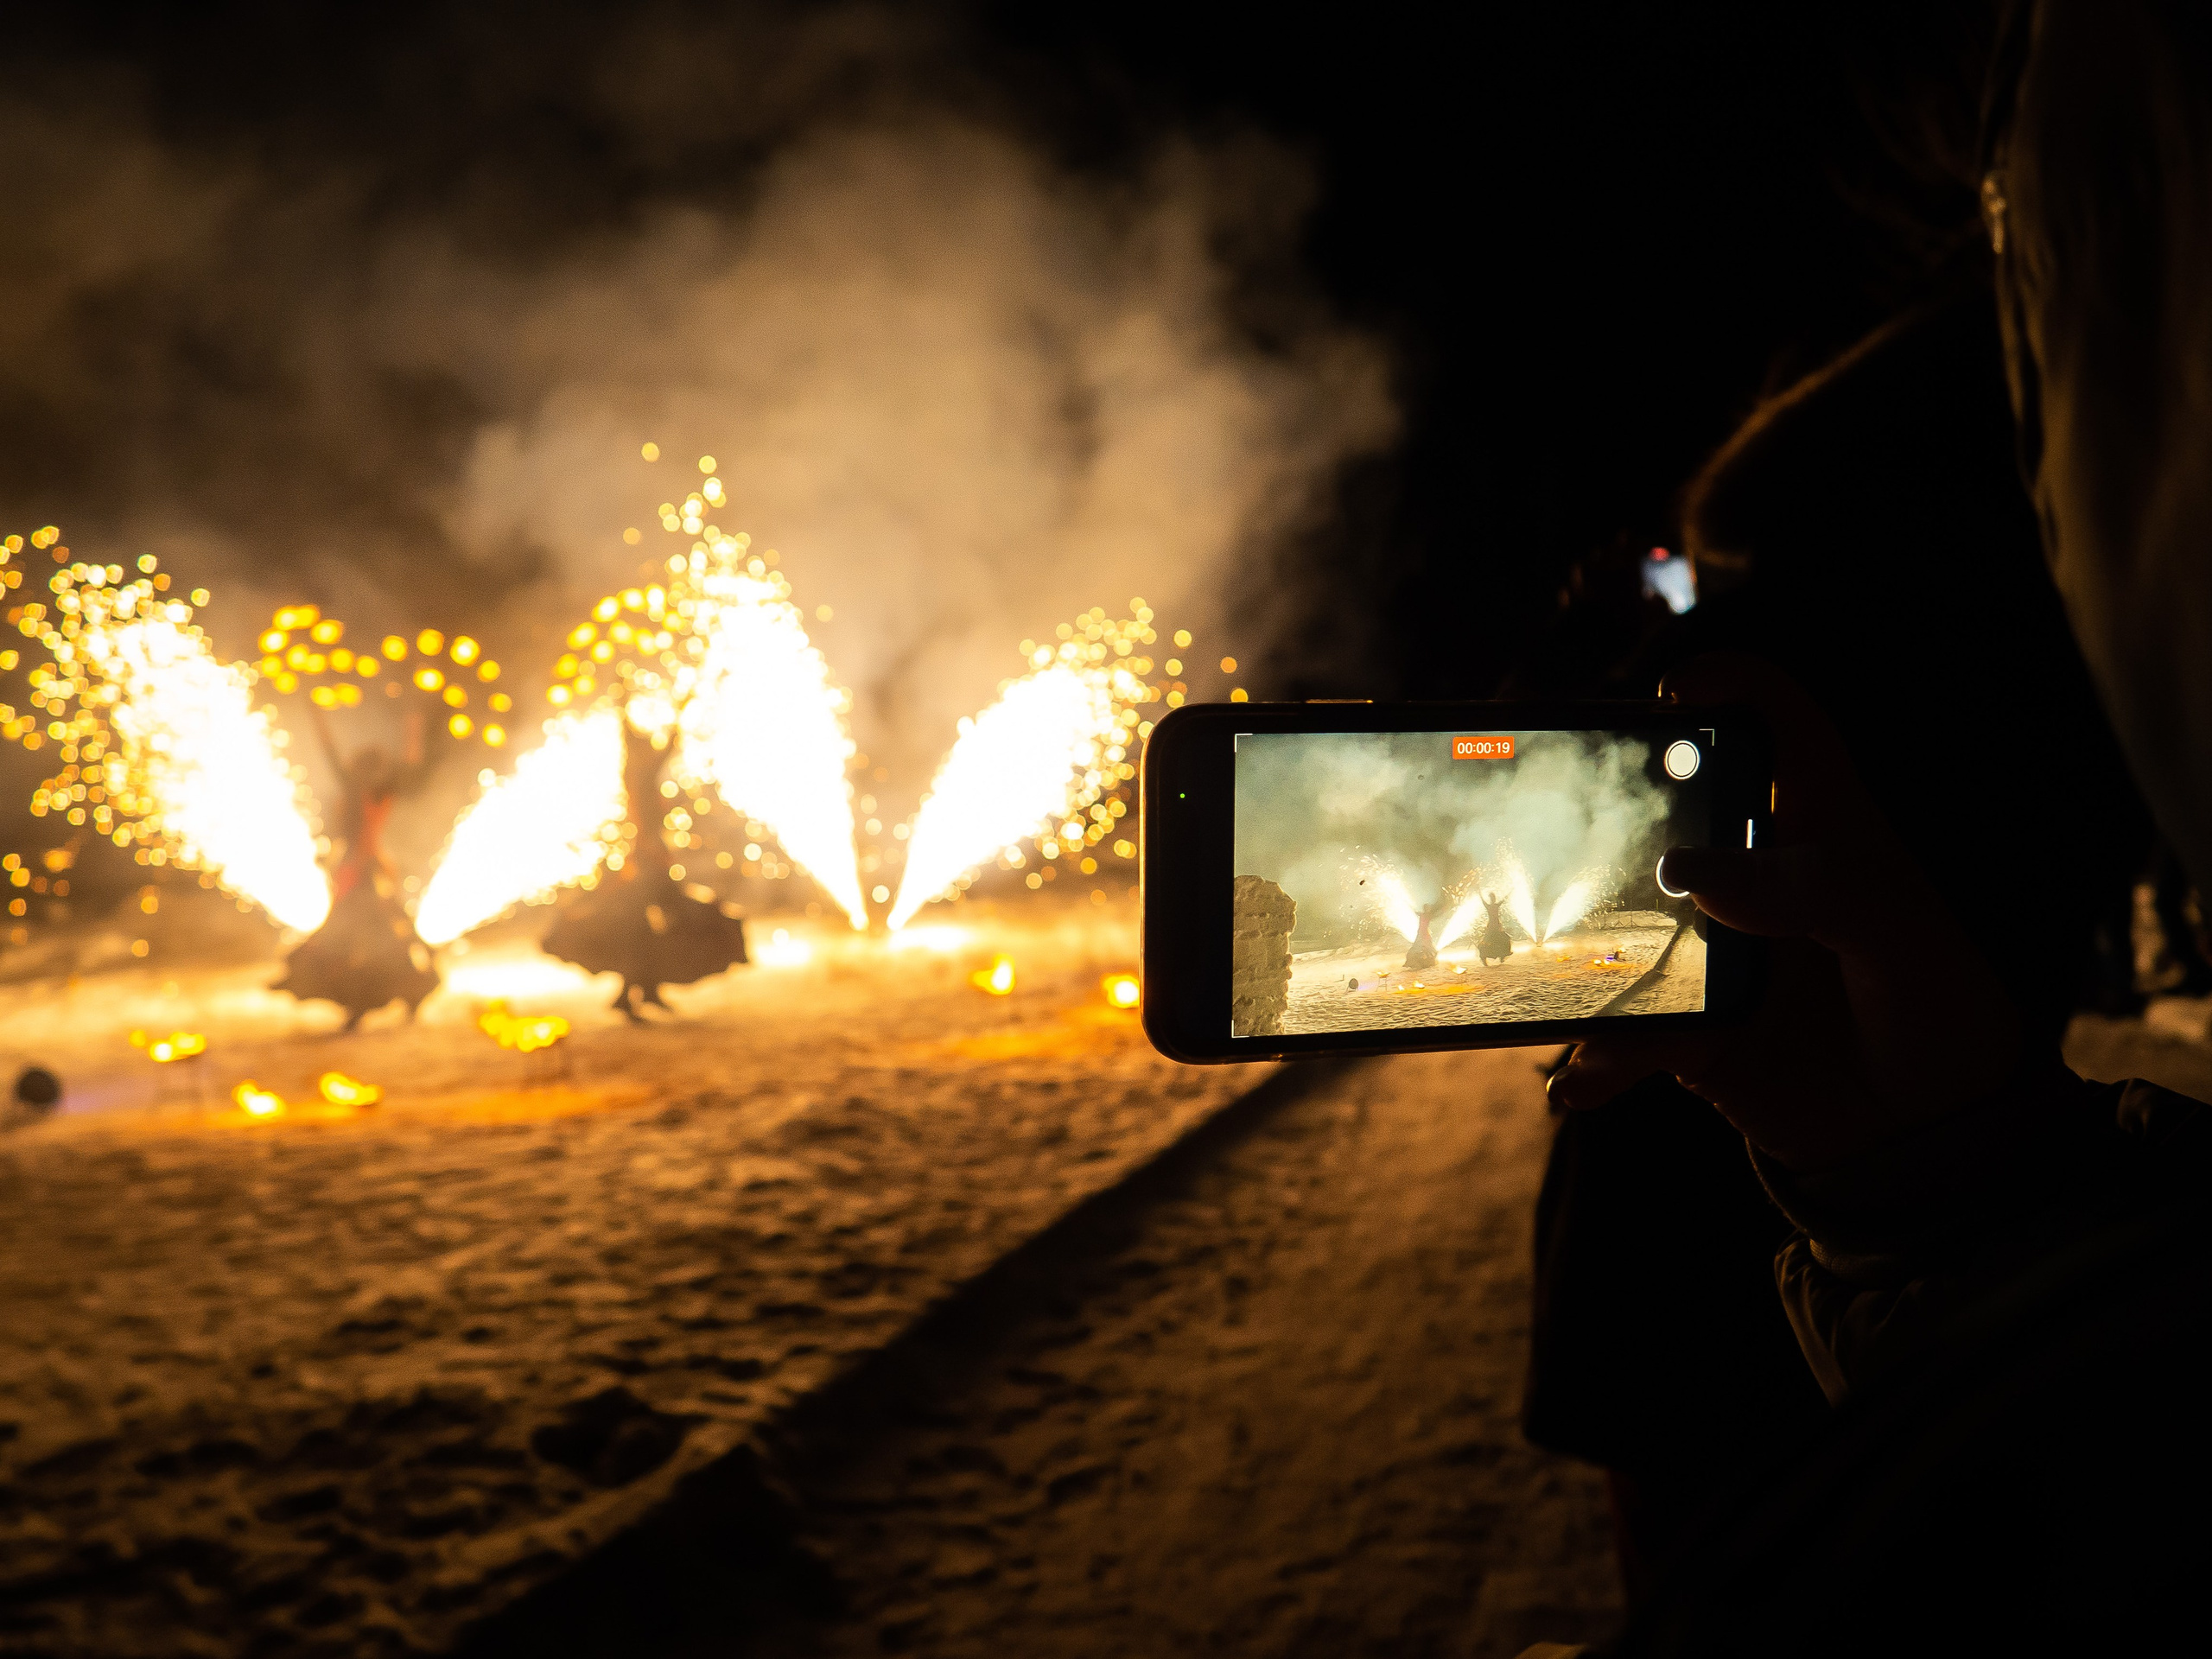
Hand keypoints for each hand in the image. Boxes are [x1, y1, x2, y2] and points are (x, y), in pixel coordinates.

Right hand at [1548, 656, 2024, 1171]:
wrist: (1934, 1139)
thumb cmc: (1940, 1012)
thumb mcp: (1903, 939)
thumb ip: (1816, 893)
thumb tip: (1692, 875)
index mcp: (1820, 828)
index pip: (1777, 728)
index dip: (1729, 689)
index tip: (1672, 693)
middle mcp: (1753, 877)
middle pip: (1666, 813)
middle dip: (1603, 815)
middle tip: (1556, 828)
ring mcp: (1713, 952)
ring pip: (1621, 926)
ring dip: (1576, 952)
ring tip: (1548, 976)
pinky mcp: (1692, 1028)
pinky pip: (1623, 1031)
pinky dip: (1597, 1058)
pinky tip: (1578, 1083)